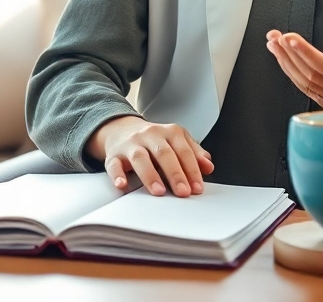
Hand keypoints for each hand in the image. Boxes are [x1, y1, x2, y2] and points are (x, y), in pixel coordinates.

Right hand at [86, 116, 213, 196]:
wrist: (121, 129)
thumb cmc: (154, 140)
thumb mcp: (176, 141)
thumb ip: (194, 153)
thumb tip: (208, 166)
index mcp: (169, 132)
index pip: (183, 150)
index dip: (192, 169)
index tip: (197, 187)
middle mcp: (150, 135)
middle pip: (164, 153)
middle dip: (175, 174)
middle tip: (183, 192)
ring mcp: (131, 144)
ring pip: (140, 158)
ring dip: (150, 175)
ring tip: (159, 191)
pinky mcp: (114, 155)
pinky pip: (114, 165)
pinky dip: (118, 176)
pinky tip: (123, 185)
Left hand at [266, 4, 322, 116]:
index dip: (308, 54)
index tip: (291, 39)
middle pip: (312, 76)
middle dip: (290, 55)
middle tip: (276, 37)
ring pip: (307, 86)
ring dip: (287, 65)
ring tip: (275, 46)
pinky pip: (310, 93)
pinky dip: (295, 77)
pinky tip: (287, 64)